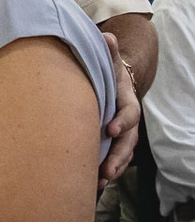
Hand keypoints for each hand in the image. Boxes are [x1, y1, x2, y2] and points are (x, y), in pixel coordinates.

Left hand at [100, 32, 139, 186]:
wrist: (107, 82)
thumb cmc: (104, 70)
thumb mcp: (107, 59)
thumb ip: (107, 50)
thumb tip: (106, 36)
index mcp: (126, 100)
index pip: (129, 113)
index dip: (122, 121)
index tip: (110, 129)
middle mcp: (127, 121)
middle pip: (128, 142)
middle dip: (119, 157)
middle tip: (107, 170)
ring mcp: (120, 134)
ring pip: (121, 155)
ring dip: (112, 169)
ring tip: (100, 182)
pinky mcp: (109, 143)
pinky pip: (111, 159)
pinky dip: (104, 171)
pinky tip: (92, 185)